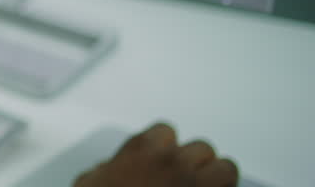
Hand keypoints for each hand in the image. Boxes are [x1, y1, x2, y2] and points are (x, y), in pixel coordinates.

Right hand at [74, 123, 238, 186]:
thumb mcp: (88, 183)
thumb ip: (103, 170)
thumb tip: (108, 169)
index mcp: (142, 151)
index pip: (166, 132)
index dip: (166, 149)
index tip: (162, 162)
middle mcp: (174, 163)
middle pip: (202, 149)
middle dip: (196, 164)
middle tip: (186, 182)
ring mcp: (197, 185)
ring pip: (226, 169)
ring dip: (218, 180)